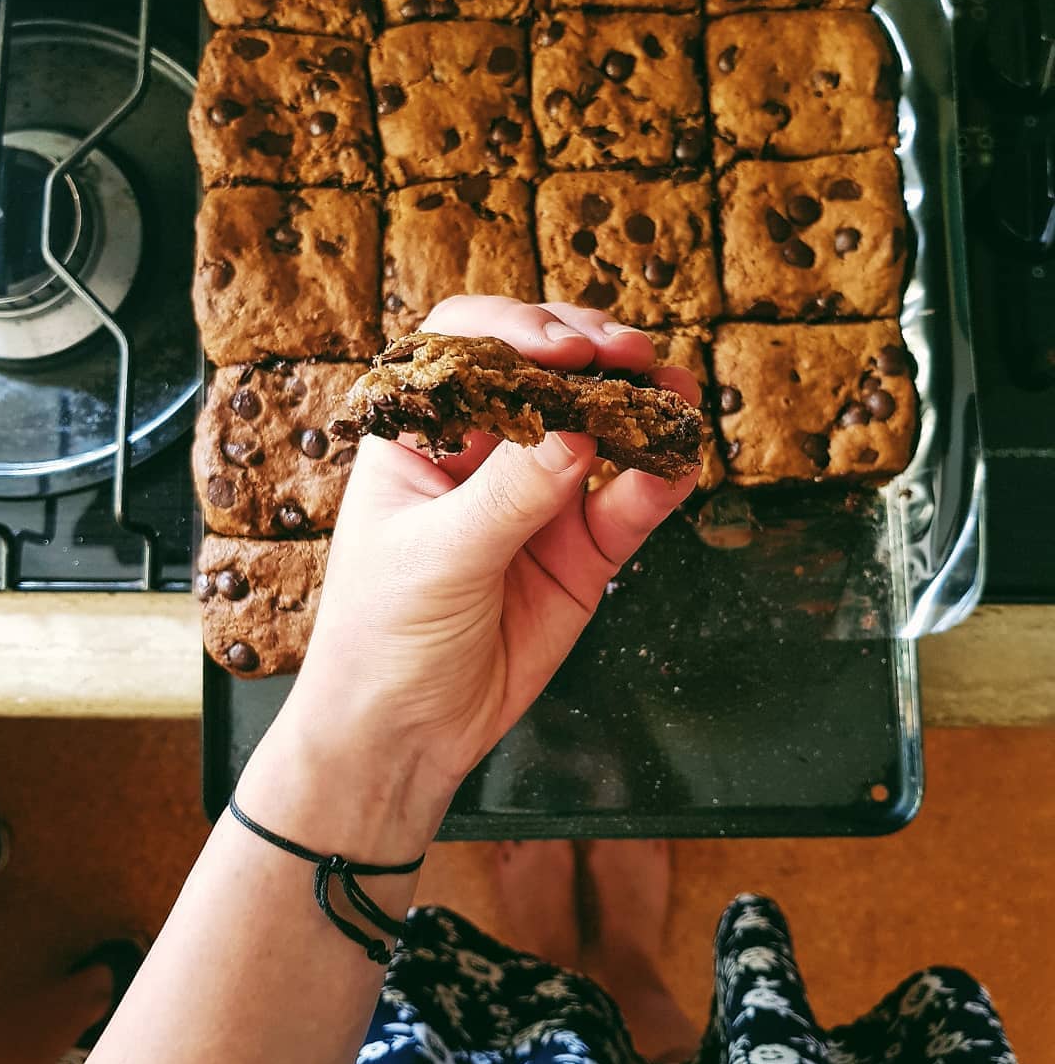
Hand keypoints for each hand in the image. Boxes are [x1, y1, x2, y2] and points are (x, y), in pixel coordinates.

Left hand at [269, 296, 701, 846]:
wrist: (406, 733)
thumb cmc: (384, 635)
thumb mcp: (436, 557)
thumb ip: (508, 495)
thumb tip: (577, 430)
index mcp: (420, 436)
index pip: (464, 349)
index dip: (515, 330)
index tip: (563, 347)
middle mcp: (481, 455)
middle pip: (544, 377)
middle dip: (590, 358)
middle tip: (633, 356)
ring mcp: (536, 499)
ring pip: (599, 433)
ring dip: (640, 409)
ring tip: (677, 397)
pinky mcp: (579, 549)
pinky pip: (628, 504)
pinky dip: (657, 481)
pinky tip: (679, 464)